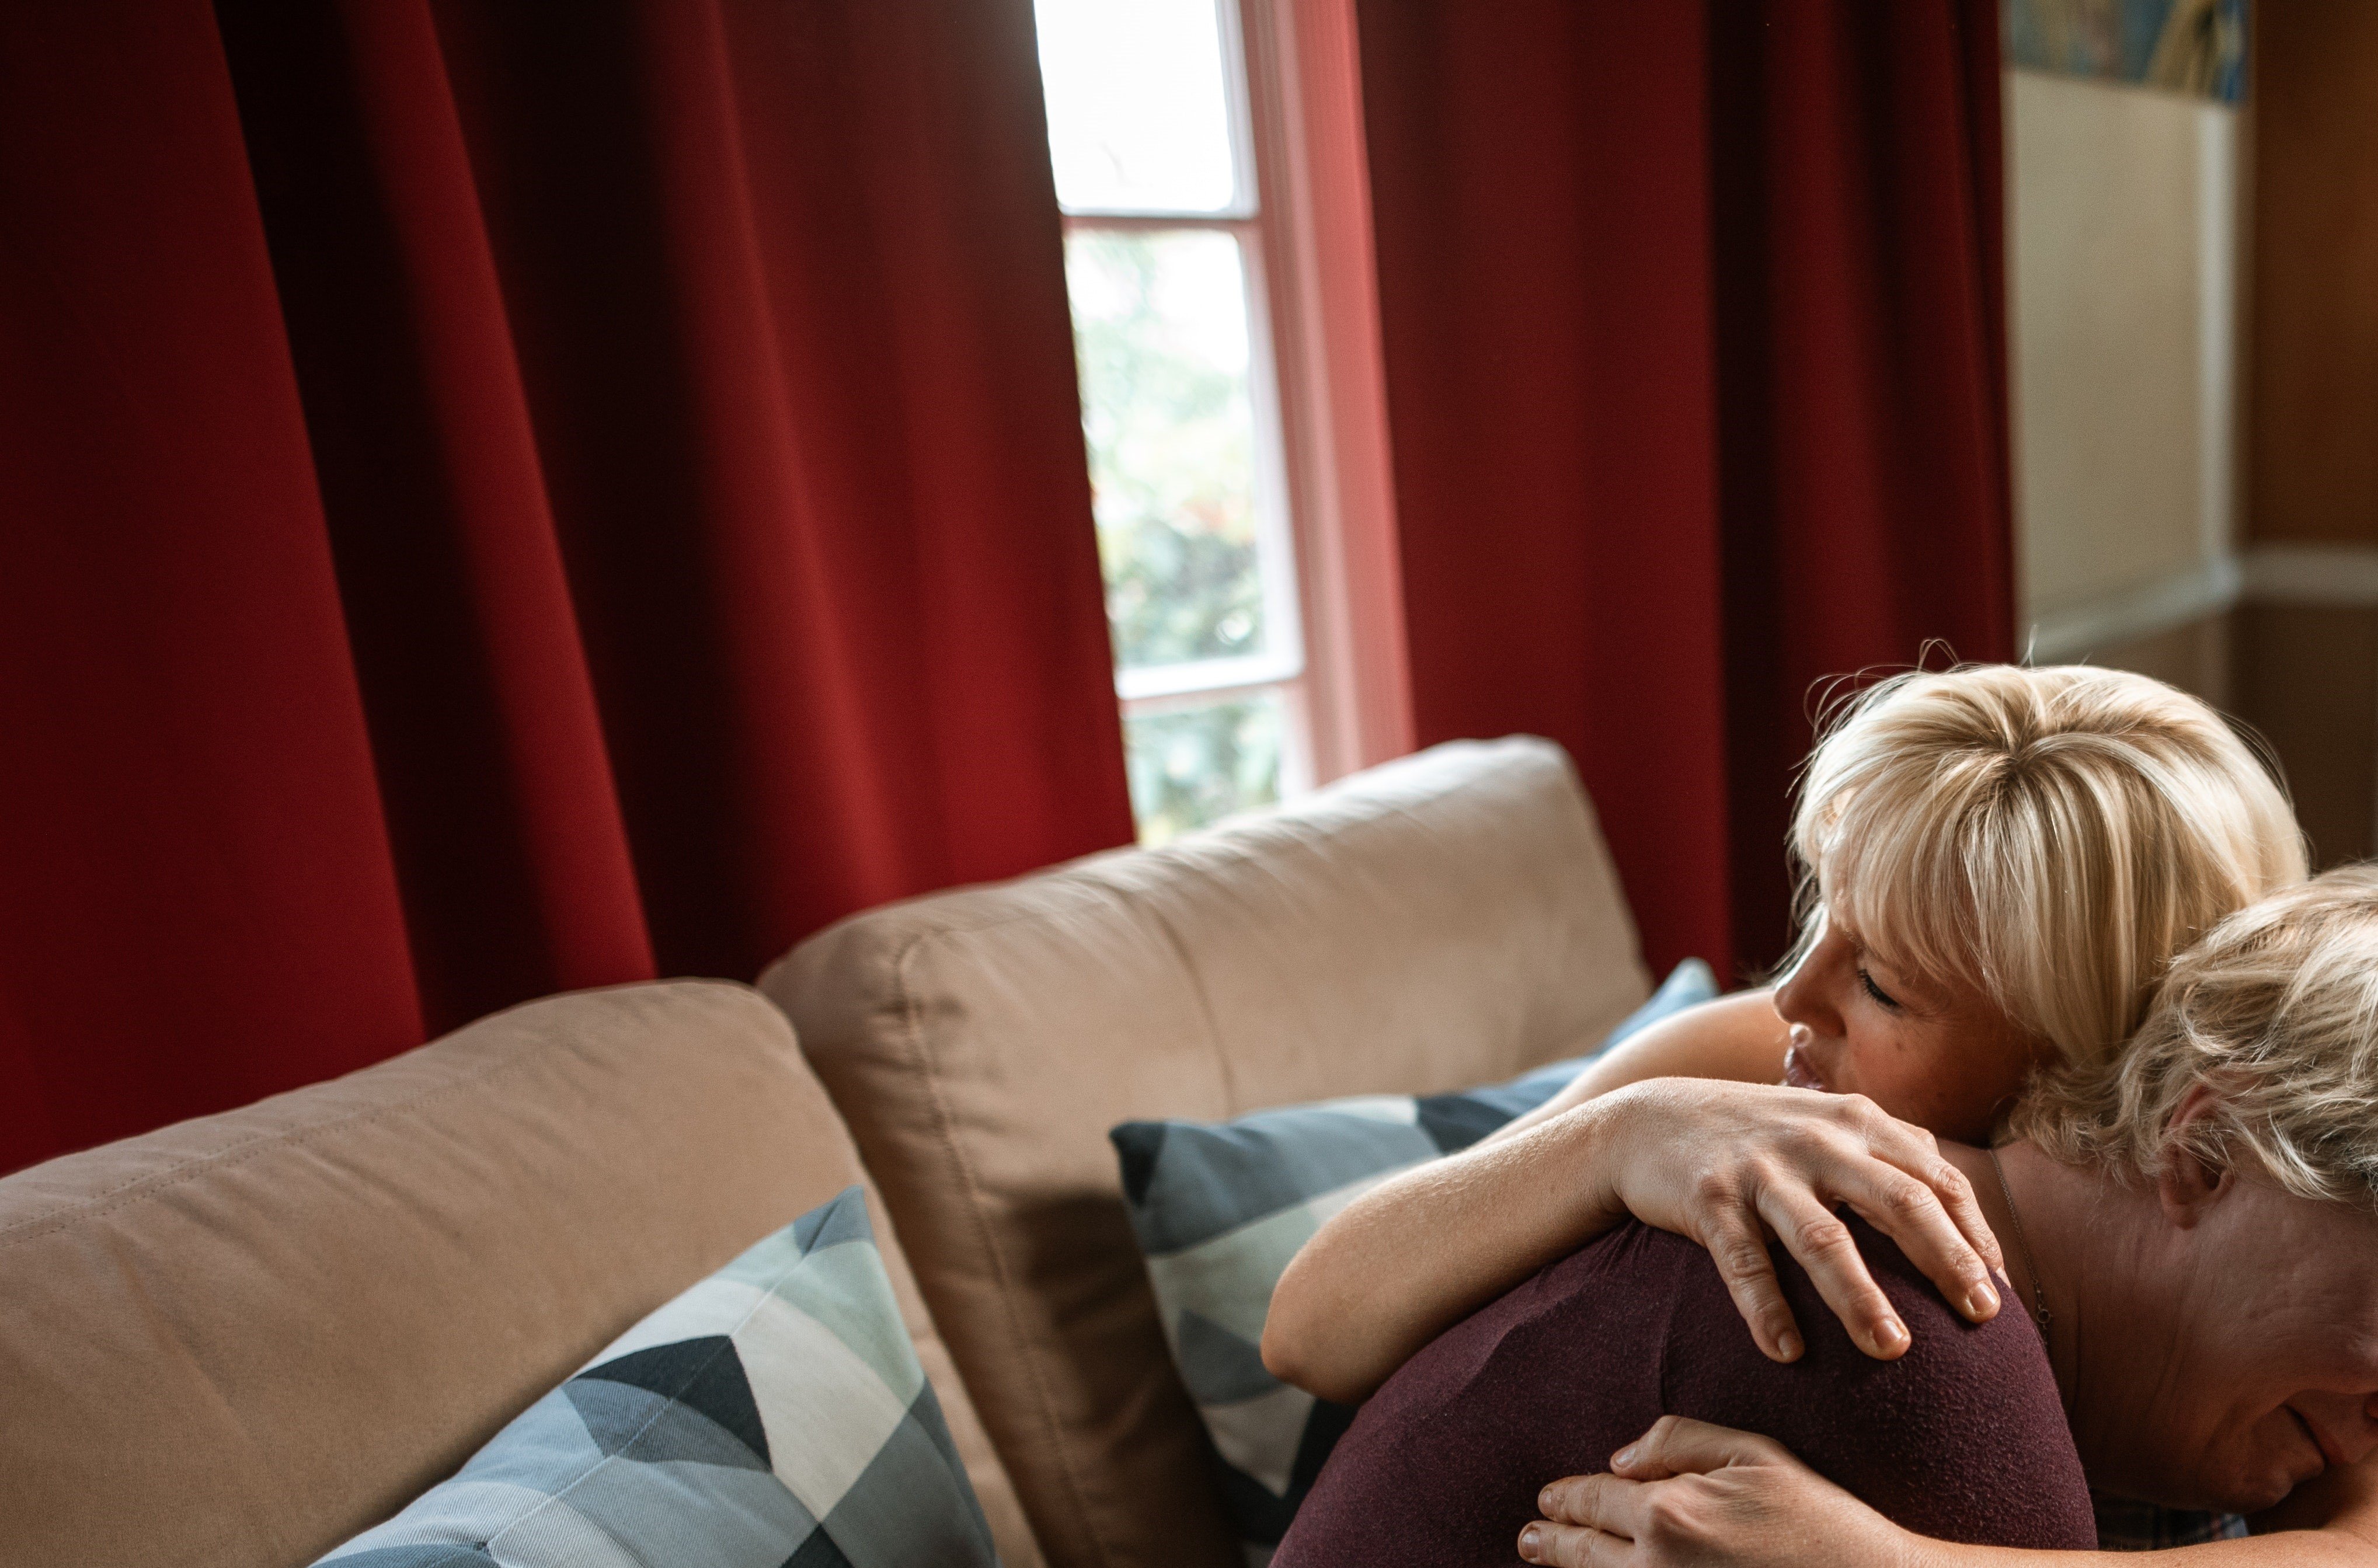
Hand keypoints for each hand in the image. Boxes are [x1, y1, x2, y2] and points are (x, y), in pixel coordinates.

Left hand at [1518, 1416, 1924, 1567]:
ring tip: (1544, 1561)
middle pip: (1582, 1554)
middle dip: (1551, 1542)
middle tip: (1529, 1537)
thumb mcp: (1754, 1455)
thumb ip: (1679, 1443)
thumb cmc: (1821, 1521)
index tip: (1547, 1501)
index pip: (1594, 1502)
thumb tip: (1618, 1460)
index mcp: (1669, 1514)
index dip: (1565, 1500)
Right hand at [1588, 1079, 2003, 1360]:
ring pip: (1823, 1237)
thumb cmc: (1758, 1135)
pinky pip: (1744, 1261)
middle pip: (1898, 1201)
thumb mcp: (1827, 1123)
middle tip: (1983, 1317)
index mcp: (1857, 1121)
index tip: (1999, 1289)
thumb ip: (1890, 1153)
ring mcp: (1761, 1167)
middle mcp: (1816, 1138)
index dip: (1974, 1233)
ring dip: (1860, 1297)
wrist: (1650, 1120)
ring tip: (1893, 1349)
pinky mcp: (1709, 1197)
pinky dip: (1766, 1308)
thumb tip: (1966, 1211)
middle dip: (1947, 1261)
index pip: (1936, 1177)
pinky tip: (1787, 1352)